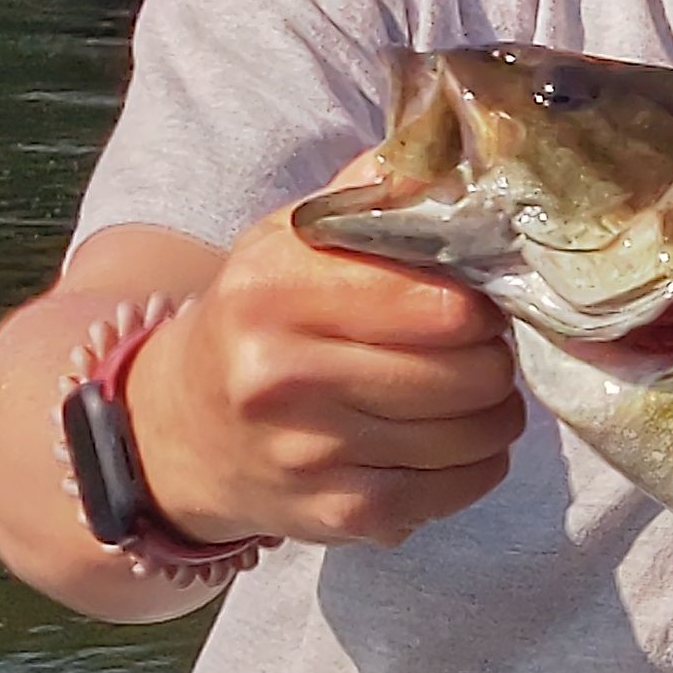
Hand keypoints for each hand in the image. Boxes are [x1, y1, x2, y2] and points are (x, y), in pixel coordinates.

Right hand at [126, 166, 527, 548]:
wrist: (179, 432)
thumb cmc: (257, 320)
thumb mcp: (290, 240)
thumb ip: (373, 194)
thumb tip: (463, 154)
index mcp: (276, 290)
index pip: (442, 302)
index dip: (481, 300)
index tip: (472, 297)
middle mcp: (284, 376)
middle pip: (471, 370)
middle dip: (492, 355)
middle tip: (474, 346)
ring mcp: (312, 455)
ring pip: (478, 431)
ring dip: (493, 410)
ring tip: (463, 391)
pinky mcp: (340, 518)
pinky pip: (464, 487)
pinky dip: (477, 462)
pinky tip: (447, 441)